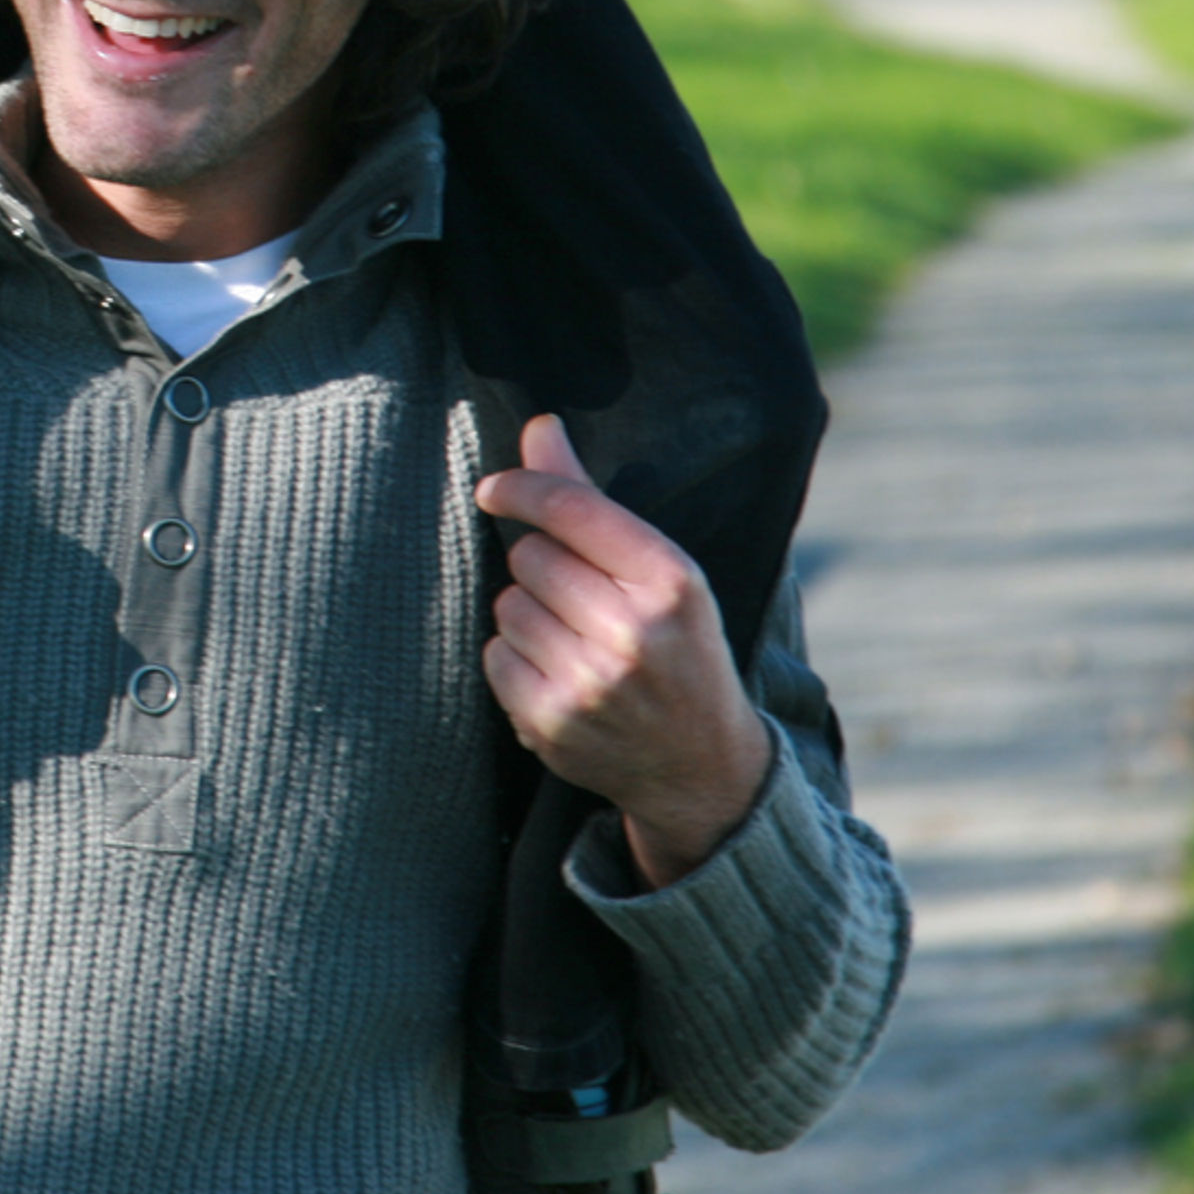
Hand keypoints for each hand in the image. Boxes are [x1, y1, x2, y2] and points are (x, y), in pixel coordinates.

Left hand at [477, 414, 774, 888]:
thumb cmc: (676, 647)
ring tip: (577, 641)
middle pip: (530, 556)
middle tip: (581, 598)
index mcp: (671, 581)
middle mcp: (632, 631)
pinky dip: (515, 659)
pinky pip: (495, 655)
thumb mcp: (659, 572)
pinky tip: (559, 675)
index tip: (494, 489)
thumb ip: (591, 499)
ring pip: (507, 605)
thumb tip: (538, 427)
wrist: (699, 766)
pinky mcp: (551, 723)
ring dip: (528, 614)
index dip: (521, 487)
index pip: (571, 508)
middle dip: (542, 566)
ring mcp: (589, 682)